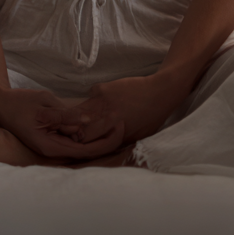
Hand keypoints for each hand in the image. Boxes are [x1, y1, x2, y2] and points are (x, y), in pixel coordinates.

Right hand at [0, 86, 124, 159]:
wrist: (1, 103)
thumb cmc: (20, 103)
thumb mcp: (43, 104)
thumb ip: (64, 115)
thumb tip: (86, 121)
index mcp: (51, 146)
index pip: (86, 151)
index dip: (105, 141)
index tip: (119, 125)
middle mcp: (54, 150)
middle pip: (87, 150)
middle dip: (107, 138)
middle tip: (123, 121)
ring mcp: (54, 144)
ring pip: (82, 144)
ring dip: (99, 133)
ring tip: (115, 117)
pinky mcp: (53, 136)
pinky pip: (74, 137)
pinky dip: (87, 130)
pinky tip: (98, 119)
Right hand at [57, 72, 187, 145]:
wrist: (159, 92)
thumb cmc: (150, 118)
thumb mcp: (134, 137)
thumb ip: (116, 142)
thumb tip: (100, 146)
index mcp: (113, 132)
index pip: (86, 141)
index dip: (79, 143)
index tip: (78, 142)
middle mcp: (105, 117)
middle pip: (78, 126)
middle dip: (74, 130)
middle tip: (74, 131)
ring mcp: (101, 100)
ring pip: (80, 110)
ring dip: (80, 115)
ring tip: (83, 118)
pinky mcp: (102, 88)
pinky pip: (90, 96)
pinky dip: (93, 100)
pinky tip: (102, 101)